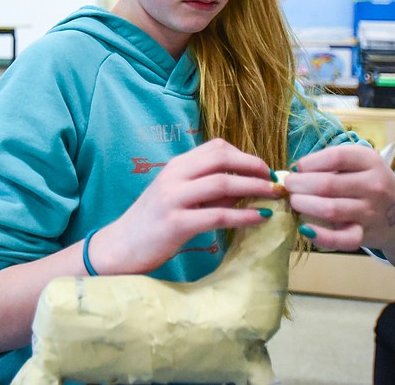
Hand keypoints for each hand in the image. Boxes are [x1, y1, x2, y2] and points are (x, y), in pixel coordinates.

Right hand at [90, 139, 278, 274]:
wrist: (119, 247)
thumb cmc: (151, 223)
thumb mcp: (176, 197)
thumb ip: (205, 190)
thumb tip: (244, 188)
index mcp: (175, 166)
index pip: (216, 147)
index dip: (245, 155)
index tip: (263, 169)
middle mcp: (174, 176)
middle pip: (222, 158)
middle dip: (254, 166)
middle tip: (275, 180)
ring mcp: (173, 198)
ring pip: (222, 184)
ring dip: (255, 188)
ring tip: (275, 196)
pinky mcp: (176, 224)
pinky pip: (217, 216)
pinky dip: (244, 216)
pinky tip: (260, 218)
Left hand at [283, 143, 394, 251]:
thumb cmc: (370, 185)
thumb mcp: (359, 165)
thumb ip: (331, 164)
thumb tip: (294, 171)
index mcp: (369, 161)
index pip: (335, 157)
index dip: (309, 162)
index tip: (297, 168)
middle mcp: (373, 185)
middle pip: (327, 184)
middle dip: (299, 185)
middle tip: (288, 186)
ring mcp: (370, 211)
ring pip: (330, 209)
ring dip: (304, 205)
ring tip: (294, 202)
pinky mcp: (365, 235)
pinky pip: (341, 239)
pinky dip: (320, 236)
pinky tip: (305, 229)